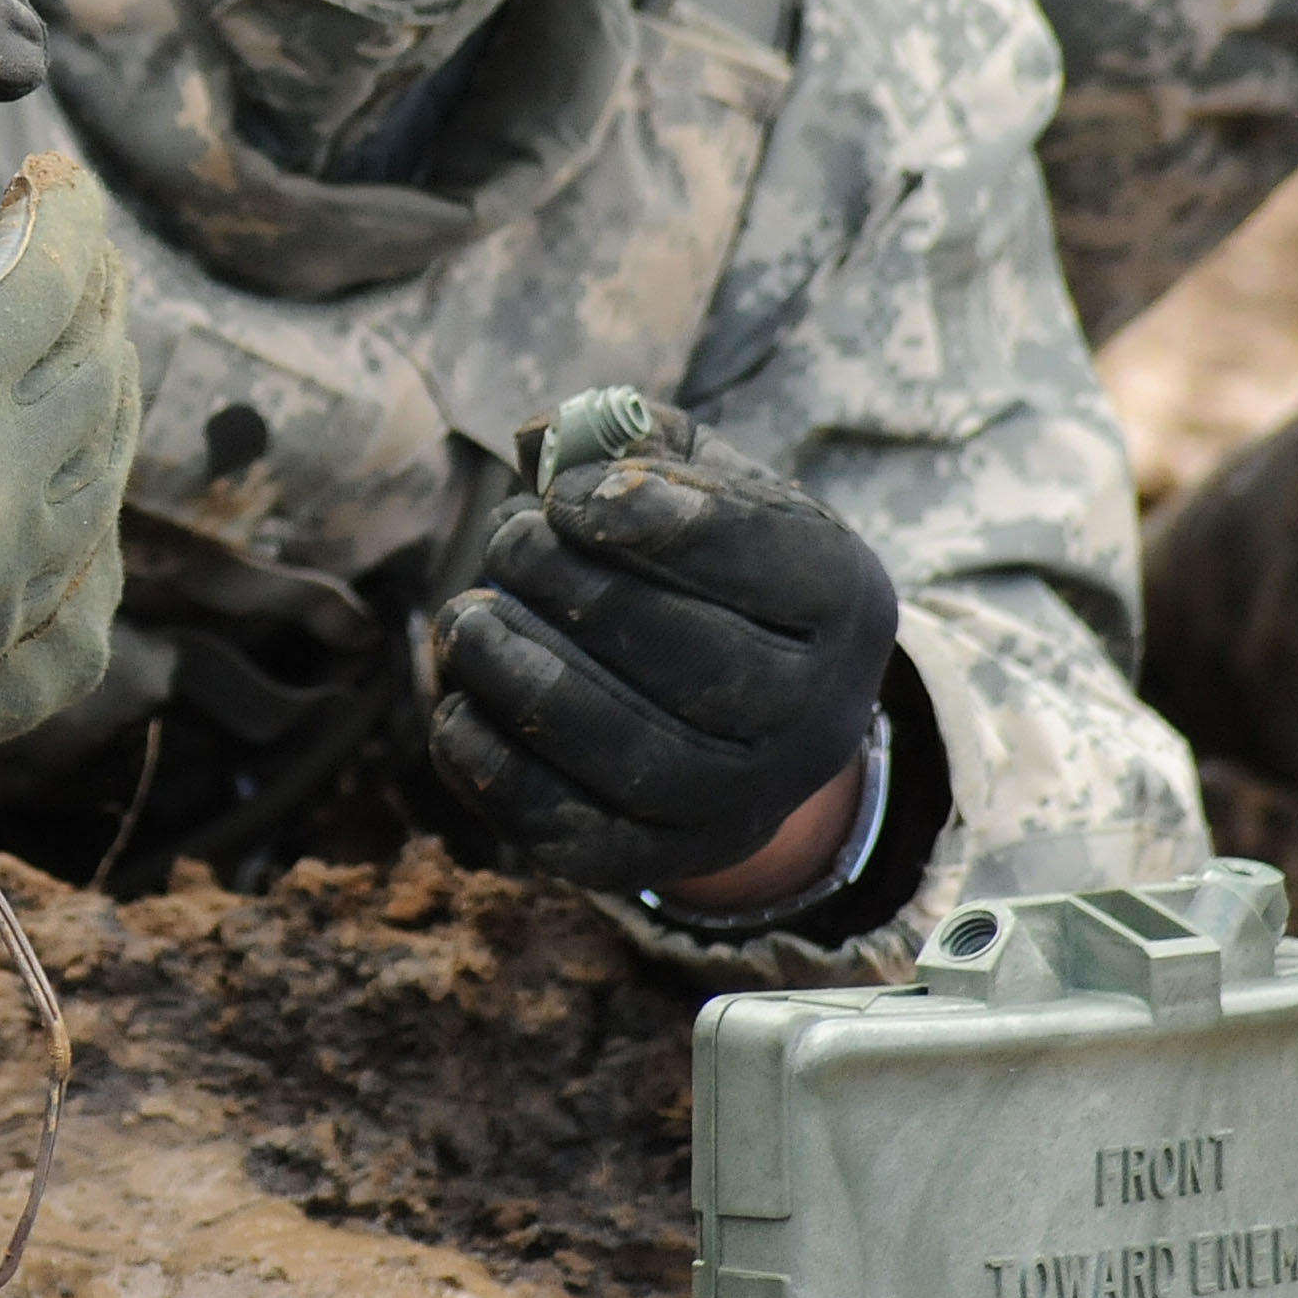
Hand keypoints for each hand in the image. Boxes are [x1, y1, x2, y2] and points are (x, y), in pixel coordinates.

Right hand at [0, 154, 135, 864]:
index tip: (59, 176)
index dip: (69, 211)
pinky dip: (79, 476)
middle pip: (98, 362)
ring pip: (100, 460)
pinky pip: (69, 546)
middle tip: (75, 248)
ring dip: (103, 383)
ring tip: (82, 338)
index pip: (56, 273)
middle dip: (94, 289)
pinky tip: (58, 450)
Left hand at [427, 394, 896, 896]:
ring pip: (629, 752)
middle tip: (507, 540)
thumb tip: (542, 438)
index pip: (760, 556)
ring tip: (465, 618)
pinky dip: (495, 764)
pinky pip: (569, 826)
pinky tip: (457, 701)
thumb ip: (630, 440)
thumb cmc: (711, 569)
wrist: (745, 716)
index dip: (651, 519)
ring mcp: (740, 801)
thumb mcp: (702, 483)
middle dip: (573, 590)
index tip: (564, 493)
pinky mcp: (657, 859)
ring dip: (522, 678)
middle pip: (690, 658)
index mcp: (840, 597)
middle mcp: (812, 714)